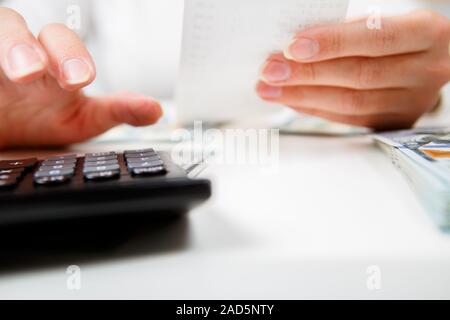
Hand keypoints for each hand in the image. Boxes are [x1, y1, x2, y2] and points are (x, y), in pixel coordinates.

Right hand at [0, 8, 161, 148]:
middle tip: (36, 72)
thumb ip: (117, 111)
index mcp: (51, 62)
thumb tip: (155, 110)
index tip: (80, 80)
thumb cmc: (40, 117)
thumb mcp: (81, 119)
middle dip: (28, 47)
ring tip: (19, 72)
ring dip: (7, 45)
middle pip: (20, 28)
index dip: (71, 57)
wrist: (0, 129)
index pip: (62, 46)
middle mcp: (19, 50)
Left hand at [257, 10, 449, 129]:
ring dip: (303, 96)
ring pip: (351, 104)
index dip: (332, 43)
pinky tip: (292, 100)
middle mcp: (425, 70)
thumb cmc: (398, 35)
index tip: (292, 47)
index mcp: (427, 35)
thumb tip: (294, 48)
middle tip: (271, 72)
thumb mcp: (382, 21)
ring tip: (271, 89)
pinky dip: (315, 108)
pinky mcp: (395, 122)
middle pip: (359, 76)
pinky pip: (348, 119)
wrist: (431, 60)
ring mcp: (412, 101)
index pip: (375, 38)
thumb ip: (346, 33)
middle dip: (307, 74)